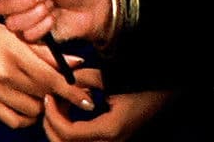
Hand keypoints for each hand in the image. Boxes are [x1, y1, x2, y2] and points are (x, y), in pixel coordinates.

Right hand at [0, 14, 99, 128]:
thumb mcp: (18, 36)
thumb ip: (47, 52)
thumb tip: (77, 64)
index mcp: (15, 53)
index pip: (51, 79)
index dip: (72, 92)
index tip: (86, 99)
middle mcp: (4, 73)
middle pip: (44, 95)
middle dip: (58, 96)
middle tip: (62, 91)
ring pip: (32, 110)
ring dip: (42, 105)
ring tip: (41, 94)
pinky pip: (14, 120)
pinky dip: (26, 117)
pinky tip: (28, 106)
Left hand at [42, 89, 171, 141]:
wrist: (165, 94)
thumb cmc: (141, 85)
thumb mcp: (110, 78)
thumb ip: (84, 79)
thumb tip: (62, 79)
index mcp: (110, 129)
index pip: (69, 133)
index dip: (53, 116)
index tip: (48, 97)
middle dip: (52, 123)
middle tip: (50, 101)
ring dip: (61, 127)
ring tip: (61, 103)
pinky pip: (83, 141)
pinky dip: (71, 129)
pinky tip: (71, 110)